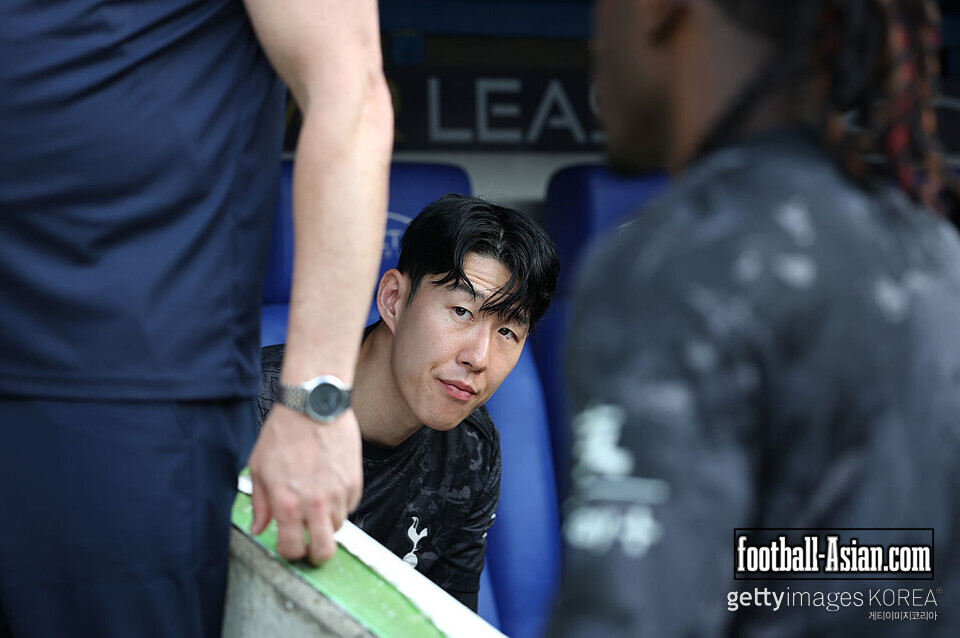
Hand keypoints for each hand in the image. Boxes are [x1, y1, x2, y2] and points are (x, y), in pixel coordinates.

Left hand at [247, 404, 362, 563]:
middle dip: (315, 553)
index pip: (292, 549)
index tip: (289, 545)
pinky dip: (341, 504)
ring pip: (338, 527)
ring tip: (317, 505)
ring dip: (327, 523)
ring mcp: (338, 494)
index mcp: (286, 504)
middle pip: (323, 550)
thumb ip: (259, 503)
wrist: (313, 405)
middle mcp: (314, 504)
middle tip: (310, 543)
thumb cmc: (284, 432)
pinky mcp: (354, 482)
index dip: (289, 552)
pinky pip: (350, 506)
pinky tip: (329, 488)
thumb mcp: (258, 467)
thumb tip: (259, 527)